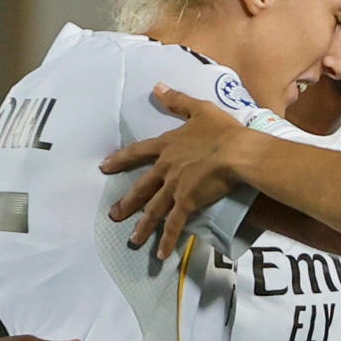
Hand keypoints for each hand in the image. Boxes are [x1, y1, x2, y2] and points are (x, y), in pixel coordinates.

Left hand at [101, 84, 249, 257]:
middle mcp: (166, 168)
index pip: (138, 152)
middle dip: (127, 202)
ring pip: (154, 209)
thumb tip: (157, 86)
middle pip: (142, 187)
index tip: (103, 167)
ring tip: (133, 241)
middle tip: (114, 215)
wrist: (237, 152)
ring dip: (143, 226)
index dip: (121, 159)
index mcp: (168, 146)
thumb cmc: (223, 131)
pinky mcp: (187, 202)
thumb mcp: (200, 109)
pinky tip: (161, 254)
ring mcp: (175, 187)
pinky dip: (167, 239)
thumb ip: (177, 100)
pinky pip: (175, 224)